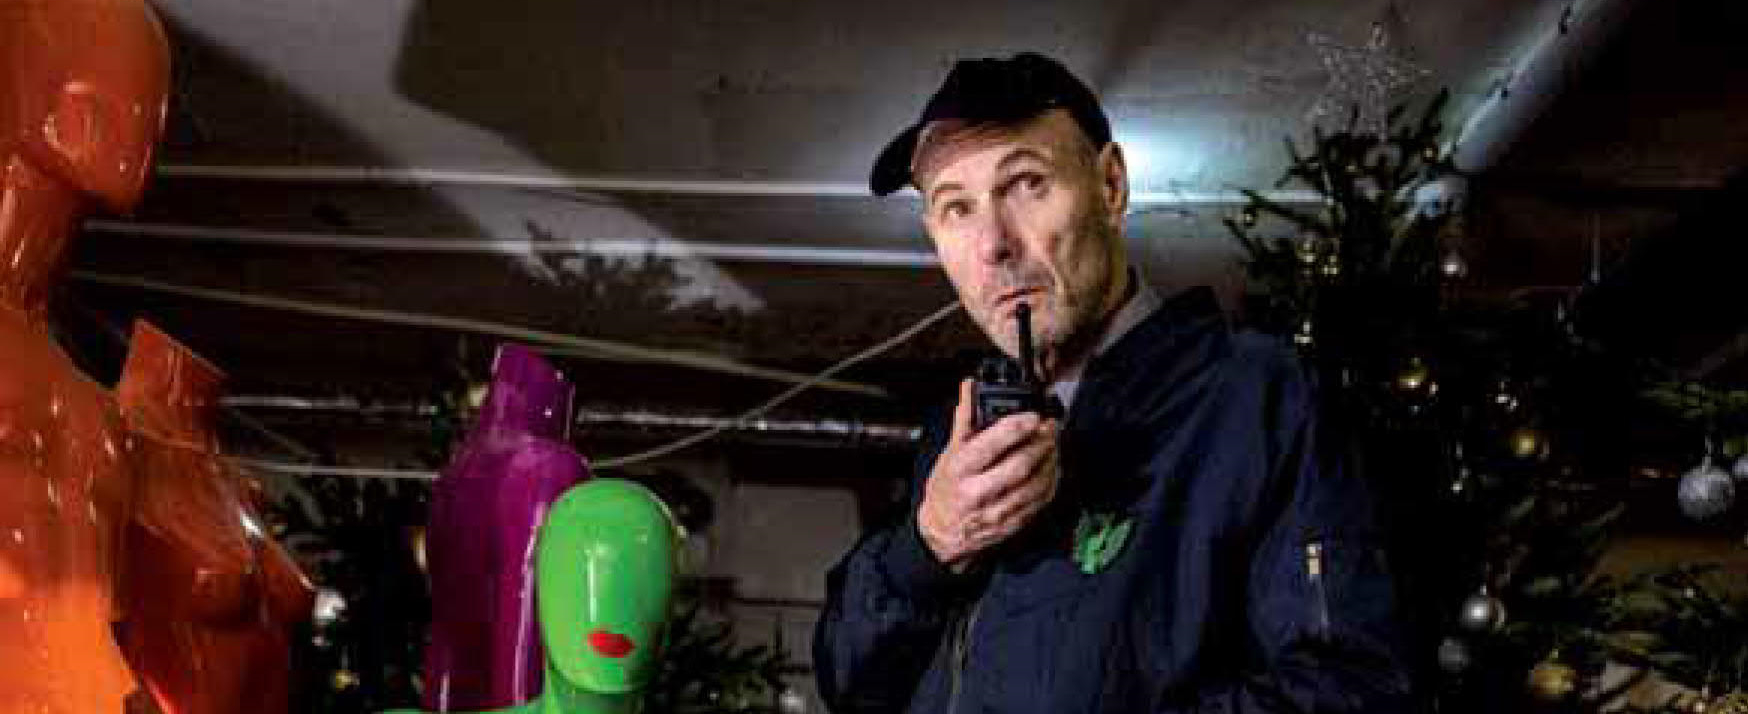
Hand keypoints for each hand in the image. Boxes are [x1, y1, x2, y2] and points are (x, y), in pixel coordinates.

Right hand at [917, 379, 1059, 572]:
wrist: (942, 533)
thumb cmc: (946, 490)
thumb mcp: (948, 453)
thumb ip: (964, 421)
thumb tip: (969, 389)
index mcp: (960, 470)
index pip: (990, 446)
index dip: (1015, 428)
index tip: (1032, 416)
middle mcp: (977, 492)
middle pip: (1019, 466)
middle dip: (1041, 443)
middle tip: (1050, 427)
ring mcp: (997, 511)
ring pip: (1035, 484)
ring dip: (1051, 460)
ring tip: (1053, 443)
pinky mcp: (1012, 523)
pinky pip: (1040, 501)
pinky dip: (1051, 481)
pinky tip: (1052, 467)